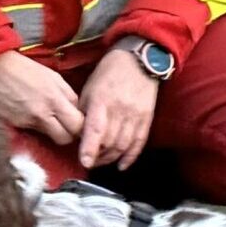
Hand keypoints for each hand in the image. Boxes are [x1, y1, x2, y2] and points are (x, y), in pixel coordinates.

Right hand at [0, 51, 84, 145]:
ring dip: (50, 130)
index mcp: (54, 100)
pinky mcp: (13, 125)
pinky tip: (29, 113)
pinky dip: (33, 125)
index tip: (78, 123)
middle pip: (64, 139)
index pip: (77, 126)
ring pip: (47, 137)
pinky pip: (30, 131)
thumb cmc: (26, 69)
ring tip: (46, 117)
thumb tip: (77, 111)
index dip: (80, 127)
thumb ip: (68, 95)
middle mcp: (41, 114)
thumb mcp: (53, 77)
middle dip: (67, 134)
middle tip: (65, 126)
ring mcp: (26, 122)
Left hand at [75, 46, 161, 170]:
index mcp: (102, 101)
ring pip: (123, 146)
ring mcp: (136, 115)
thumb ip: (84, 111)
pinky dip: (130, 157)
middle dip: (97, 157)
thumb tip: (78, 133)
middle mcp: (120, 110)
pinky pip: (139, 143)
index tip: (84, 162)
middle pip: (109, 142)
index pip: (96, 130)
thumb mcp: (90, 88)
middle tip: (88, 160)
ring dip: (111, 158)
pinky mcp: (147, 118)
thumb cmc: (108, 73)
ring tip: (101, 161)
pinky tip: (121, 165)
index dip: (90, 148)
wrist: (138, 60)